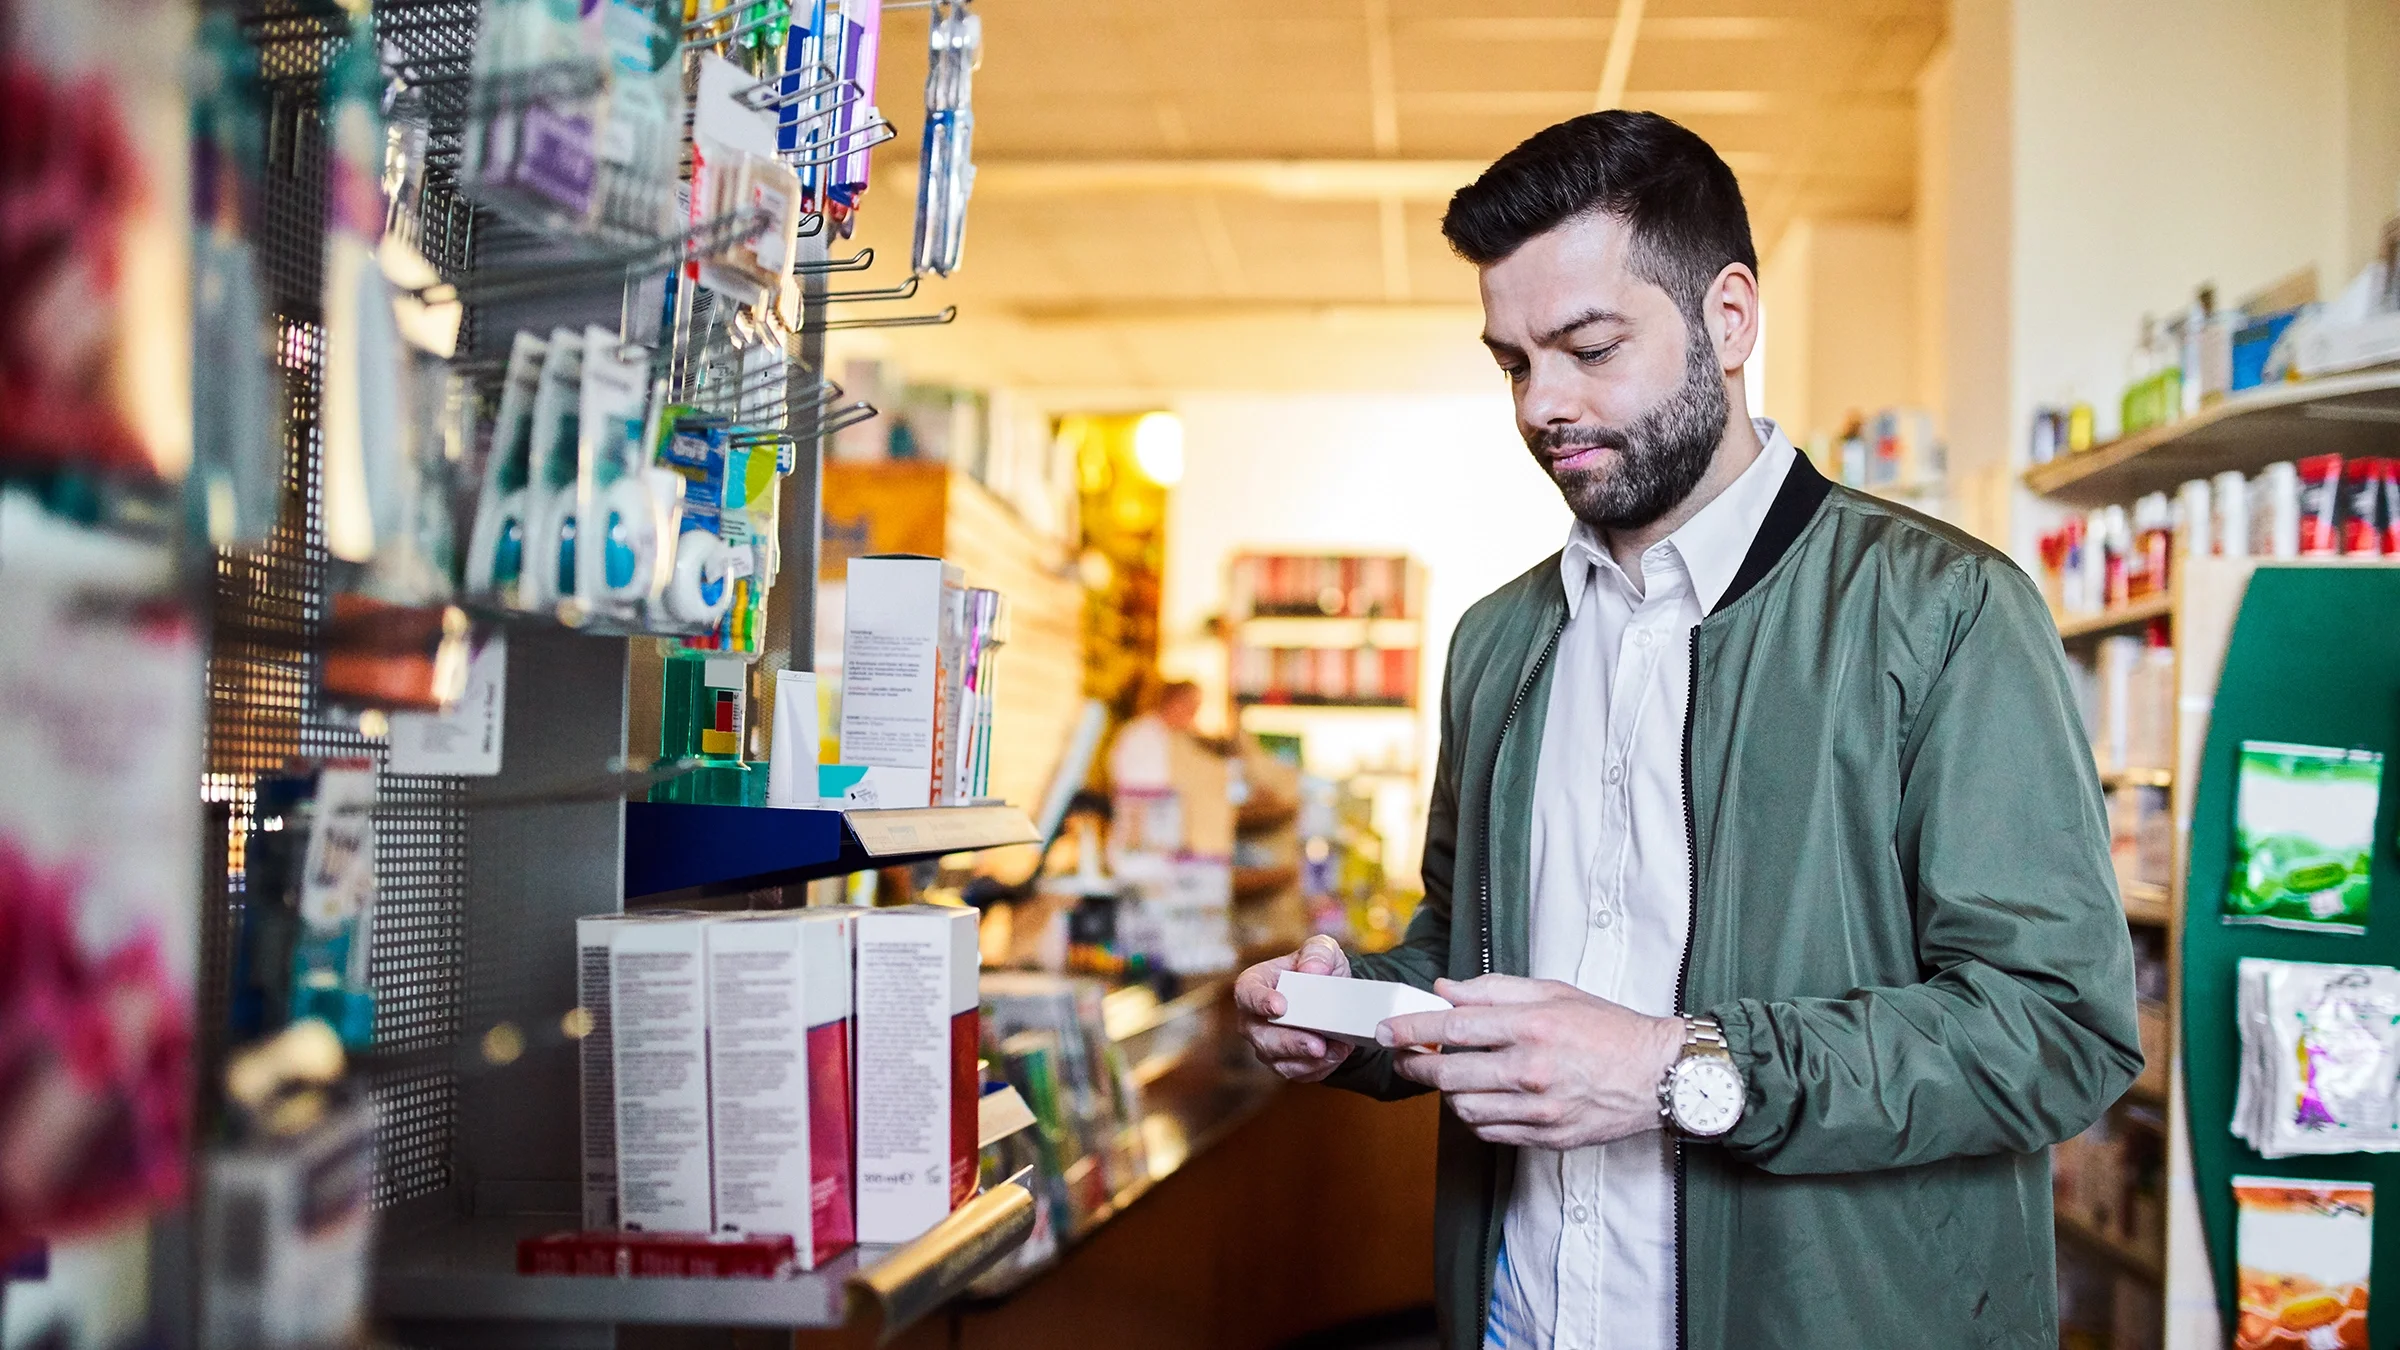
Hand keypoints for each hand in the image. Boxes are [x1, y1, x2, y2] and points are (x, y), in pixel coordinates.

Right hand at [1233, 935, 1352, 1082]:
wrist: (1334, 997)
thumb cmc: (1318, 969)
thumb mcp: (1322, 950)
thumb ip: (1317, 953)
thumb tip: (1312, 970)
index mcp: (1254, 985)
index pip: (1247, 994)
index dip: (1260, 1002)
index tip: (1280, 1007)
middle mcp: (1253, 1020)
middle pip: (1263, 1037)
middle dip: (1291, 1043)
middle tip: (1316, 1044)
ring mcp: (1267, 1045)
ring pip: (1280, 1062)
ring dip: (1310, 1059)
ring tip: (1337, 1049)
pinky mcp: (1285, 1064)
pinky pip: (1299, 1073)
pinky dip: (1320, 1067)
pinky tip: (1338, 1054)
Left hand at [1380, 975, 1684, 1149]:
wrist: (1659, 1075)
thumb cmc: (1608, 1028)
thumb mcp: (1554, 992)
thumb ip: (1495, 989)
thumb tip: (1445, 989)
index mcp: (1532, 1026)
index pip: (1454, 1026)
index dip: (1412, 1028)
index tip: (1387, 1030)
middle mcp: (1531, 1069)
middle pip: (1449, 1073)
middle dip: (1417, 1064)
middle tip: (1406, 1056)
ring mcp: (1539, 1109)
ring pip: (1464, 1108)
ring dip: (1448, 1092)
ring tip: (1452, 1076)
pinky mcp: (1547, 1137)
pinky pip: (1490, 1132)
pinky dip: (1475, 1116)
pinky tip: (1480, 1099)